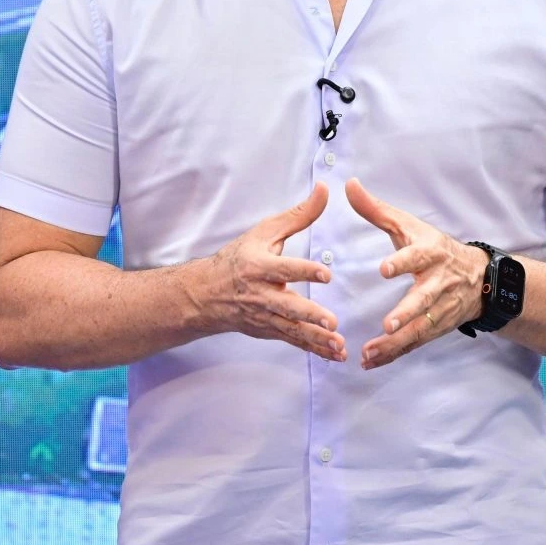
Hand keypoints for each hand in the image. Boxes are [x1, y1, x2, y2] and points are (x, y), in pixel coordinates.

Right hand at [201, 182, 345, 361]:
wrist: (206, 293)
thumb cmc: (239, 257)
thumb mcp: (265, 231)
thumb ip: (298, 214)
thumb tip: (325, 189)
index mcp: (258, 267)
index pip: (284, 269)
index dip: (305, 271)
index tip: (326, 274)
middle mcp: (260, 294)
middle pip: (287, 306)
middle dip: (310, 316)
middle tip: (332, 321)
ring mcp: (264, 316)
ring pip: (292, 330)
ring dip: (316, 339)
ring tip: (338, 345)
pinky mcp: (269, 331)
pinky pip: (293, 341)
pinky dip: (314, 350)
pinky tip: (335, 355)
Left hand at [346, 178, 490, 368]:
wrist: (479, 277)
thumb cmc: (434, 247)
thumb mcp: (409, 226)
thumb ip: (376, 209)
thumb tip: (349, 184)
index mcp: (430, 253)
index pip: (416, 257)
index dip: (402, 262)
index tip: (384, 269)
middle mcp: (438, 282)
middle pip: (424, 299)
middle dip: (407, 313)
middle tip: (388, 325)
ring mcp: (440, 308)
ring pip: (420, 328)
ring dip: (397, 343)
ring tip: (371, 351)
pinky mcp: (436, 327)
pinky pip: (415, 343)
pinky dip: (395, 354)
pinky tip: (372, 362)